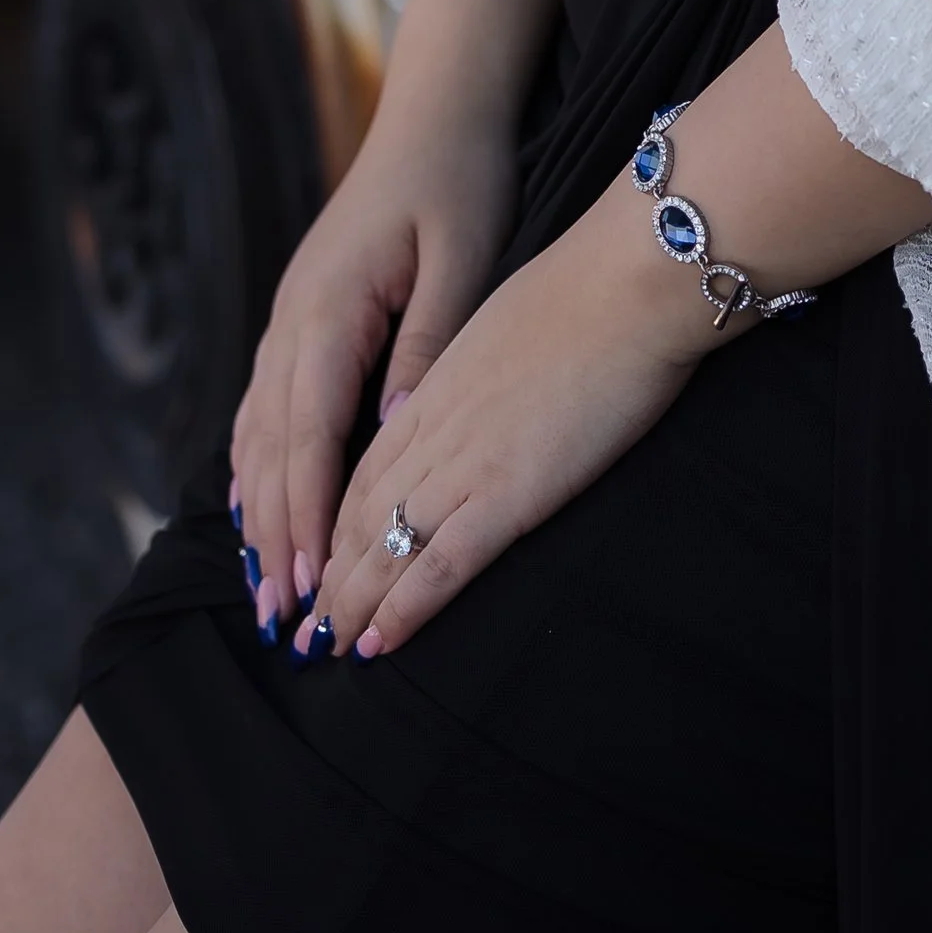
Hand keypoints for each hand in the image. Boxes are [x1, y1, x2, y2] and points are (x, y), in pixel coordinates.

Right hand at [228, 118, 516, 643]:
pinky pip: (267, 404)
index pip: (307, 436)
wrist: (436, 112)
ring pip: (258, 430)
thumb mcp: (463, 255)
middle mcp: (293, 318)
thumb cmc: (461, 179)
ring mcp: (289, 316)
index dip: (304, 517)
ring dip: (258, 509)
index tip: (308, 586)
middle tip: (278, 619)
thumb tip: (400, 429)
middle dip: (272, 536)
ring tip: (263, 585)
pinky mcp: (303, 314)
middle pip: (270, 447)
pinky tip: (256, 506)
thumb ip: (429, 340)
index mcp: (329, 309)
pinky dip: (258, 463)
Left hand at [289, 217, 702, 662]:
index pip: (370, 469)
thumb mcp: (512, 323)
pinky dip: (403, 609)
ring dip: (351, 603)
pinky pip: (440, 564)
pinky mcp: (506, 494)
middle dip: (332, 574)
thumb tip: (492, 385)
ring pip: (385, 545)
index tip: (326, 561)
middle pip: (364, 514)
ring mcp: (465, 463)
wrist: (626, 283)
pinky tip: (378, 644)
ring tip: (325, 649)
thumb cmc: (592, 292)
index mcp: (438, 387)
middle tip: (305, 626)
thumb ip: (485, 366)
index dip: (340, 521)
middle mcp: (436, 429)